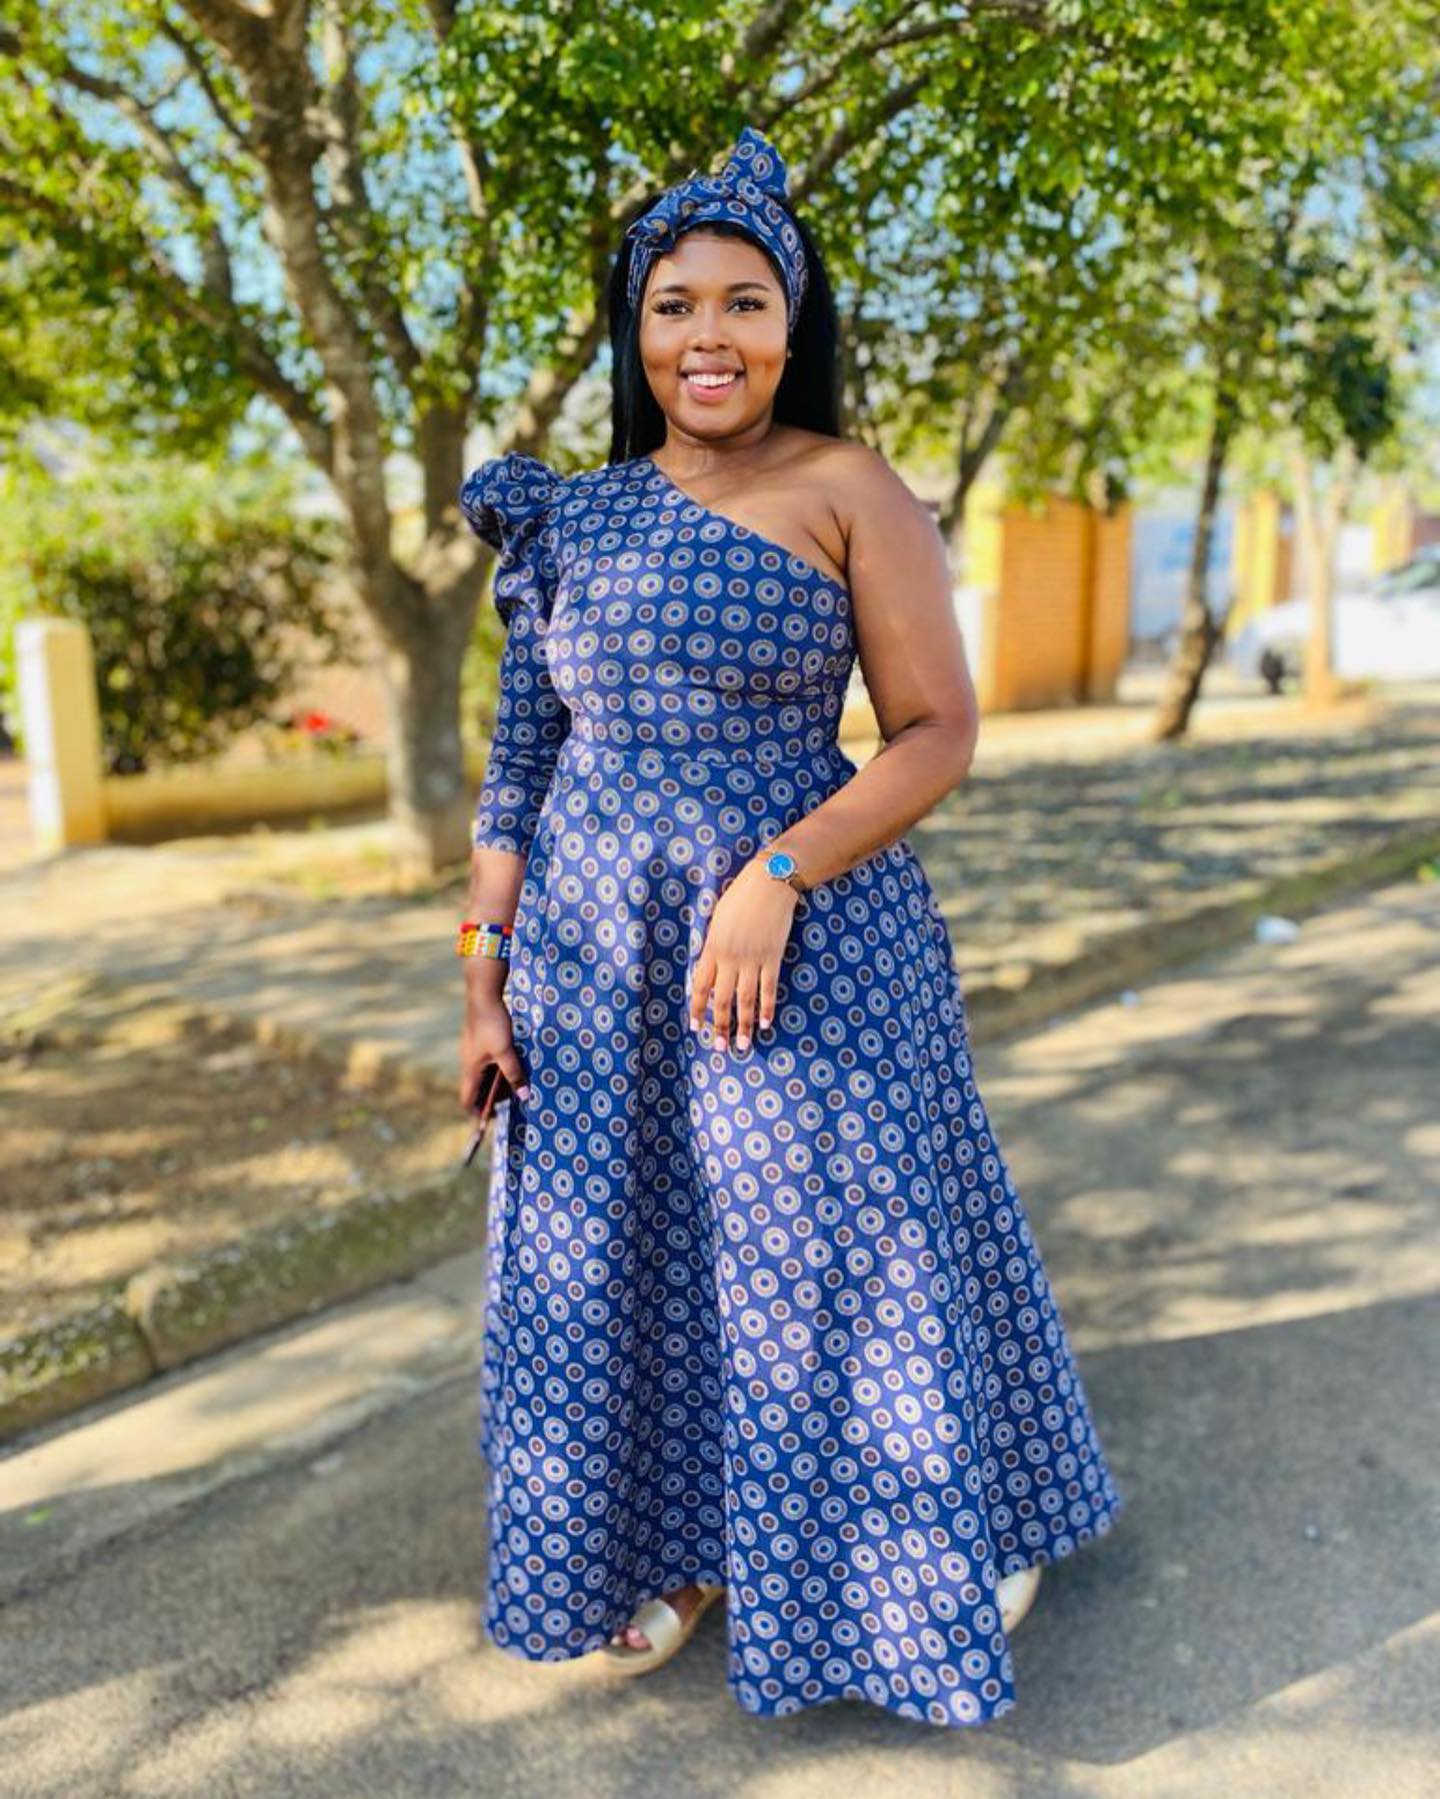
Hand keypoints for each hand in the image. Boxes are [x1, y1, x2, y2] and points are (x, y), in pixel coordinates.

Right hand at [458, 970, 528, 1109]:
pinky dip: (500, 1067)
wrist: (484, 994)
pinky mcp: (481, 1041)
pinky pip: (489, 1061)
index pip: (467, 1100)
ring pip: (485, 1074)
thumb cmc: (492, 1024)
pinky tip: (516, 1063)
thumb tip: (524, 1095)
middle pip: (478, 1089)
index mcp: (470, 1070)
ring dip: (499, 1081)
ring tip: (519, 1083)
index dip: (478, 1113)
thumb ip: (514, 1074)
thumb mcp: (505, 1052)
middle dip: (493, 1097)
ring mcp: (474, 1051)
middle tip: (514, 1099)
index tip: (492, 1120)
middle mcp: (469, 1063)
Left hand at [689, 858, 799, 1051]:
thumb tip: (712, 965)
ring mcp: (752, 959)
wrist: (769, 882)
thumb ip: (714, 944)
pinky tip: (764, 1024)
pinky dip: (767, 1008)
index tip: (696, 1027)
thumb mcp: (719, 919)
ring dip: (743, 1025)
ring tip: (741, 1045)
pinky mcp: (773, 957)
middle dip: (720, 1025)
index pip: (700, 986)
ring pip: (745, 999)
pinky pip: (768, 988)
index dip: (697, 1008)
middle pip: (722, 999)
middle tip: (719, 1048)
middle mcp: (730, 957)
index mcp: (712, 947)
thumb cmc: (742, 895)